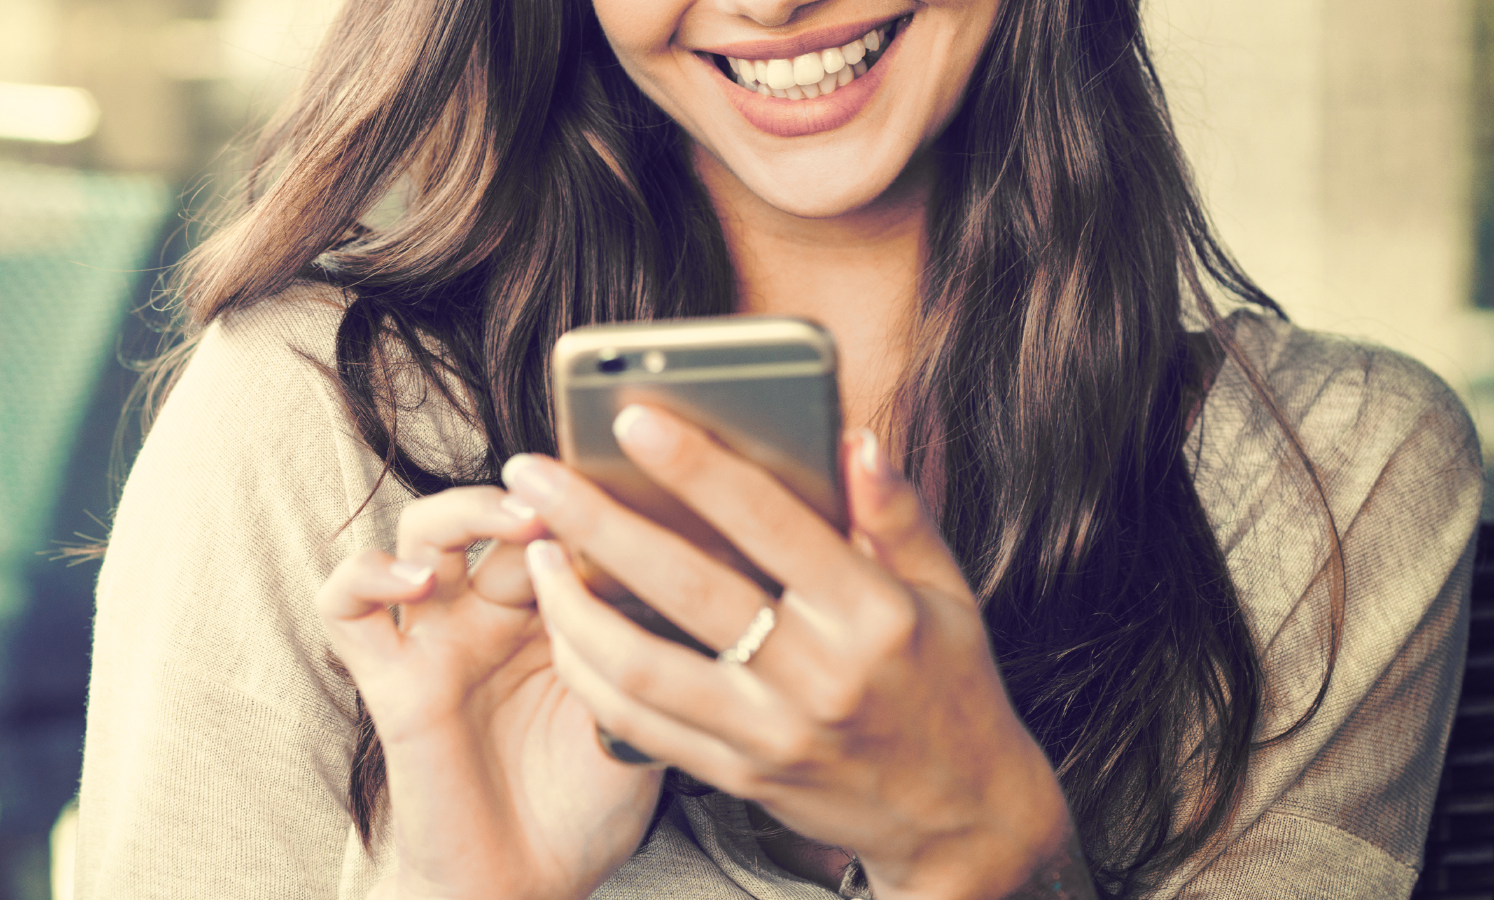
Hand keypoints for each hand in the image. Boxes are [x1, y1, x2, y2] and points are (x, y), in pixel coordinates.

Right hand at [317, 487, 663, 899]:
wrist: (533, 889)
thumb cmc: (591, 810)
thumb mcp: (646, 719)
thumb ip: (651, 655)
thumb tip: (695, 582)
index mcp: (561, 614)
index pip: (567, 525)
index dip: (591, 498)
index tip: (636, 482)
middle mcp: (497, 615)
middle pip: (497, 511)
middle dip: (537, 492)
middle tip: (575, 495)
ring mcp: (442, 641)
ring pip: (420, 531)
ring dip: (461, 510)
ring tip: (514, 521)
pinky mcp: (392, 680)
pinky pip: (345, 607)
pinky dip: (366, 576)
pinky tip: (413, 583)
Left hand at [503, 407, 1083, 899]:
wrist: (960, 817)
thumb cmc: (950, 688)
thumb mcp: (948, 593)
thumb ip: (895, 514)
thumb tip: (851, 437)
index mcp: (873, 613)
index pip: (772, 522)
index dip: (698, 465)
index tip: (633, 417)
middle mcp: (820, 674)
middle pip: (687, 586)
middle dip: (597, 523)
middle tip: (534, 473)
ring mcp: (774, 733)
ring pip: (644, 667)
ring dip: (573, 606)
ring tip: (533, 553)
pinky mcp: (741, 776)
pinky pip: (642, 725)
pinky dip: (590, 674)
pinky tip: (563, 629)